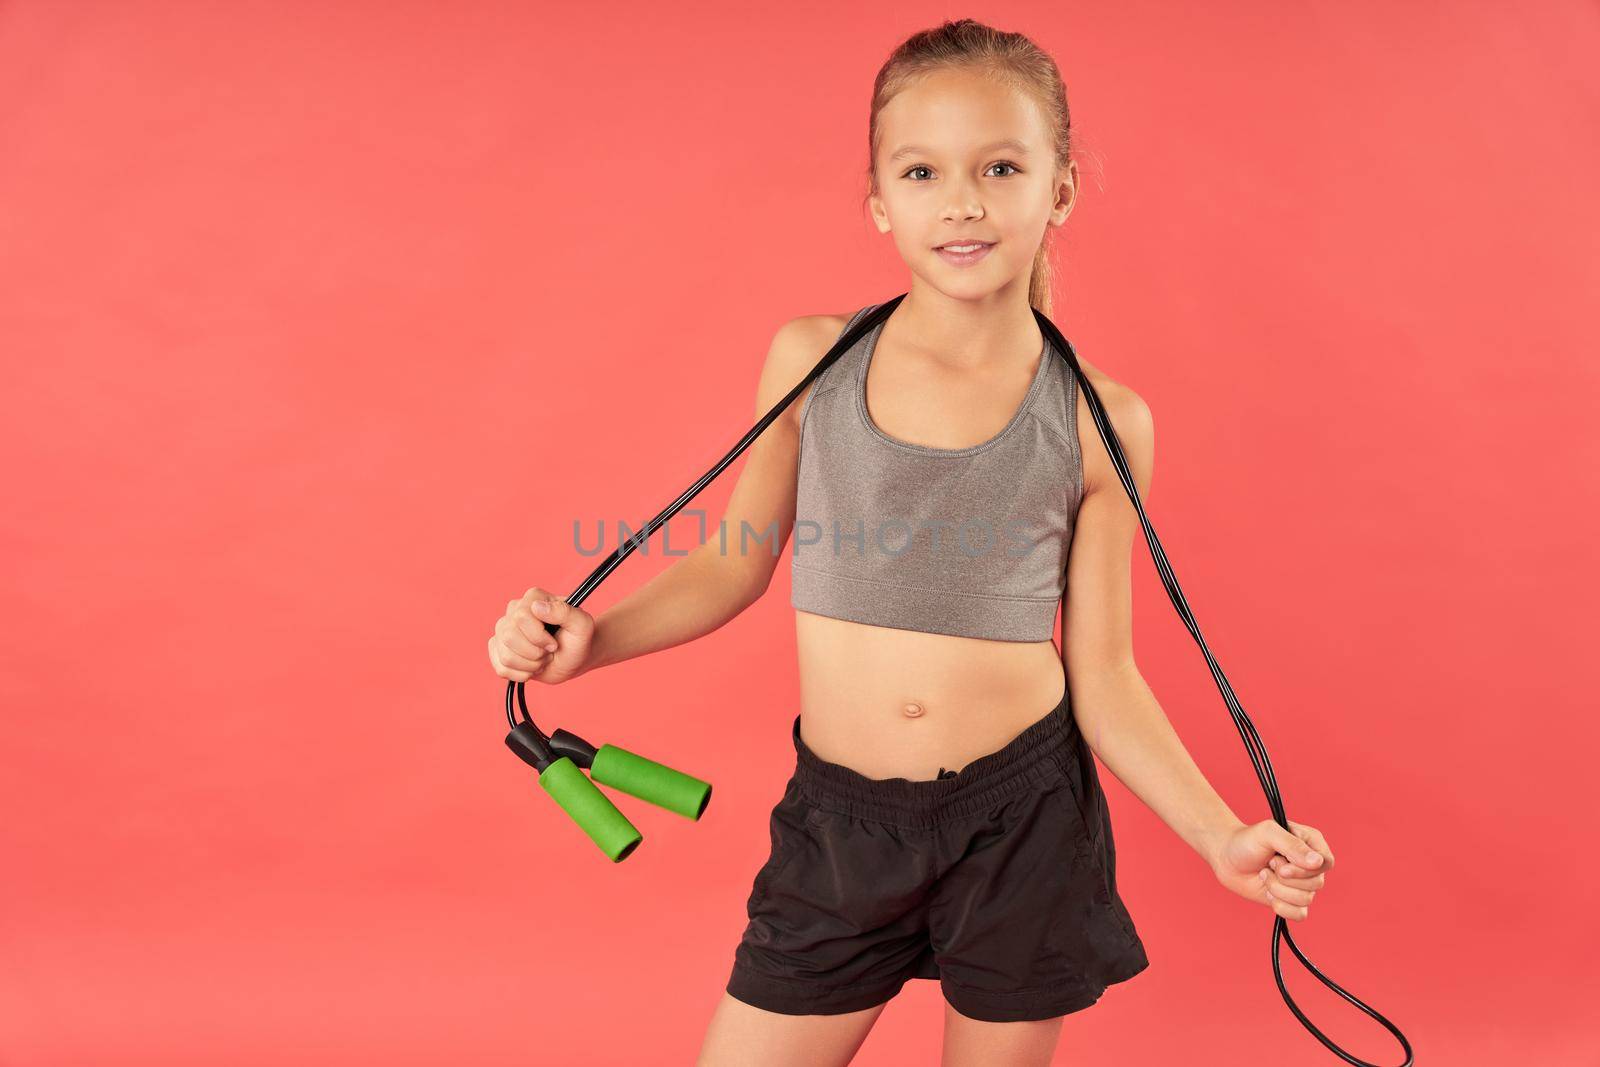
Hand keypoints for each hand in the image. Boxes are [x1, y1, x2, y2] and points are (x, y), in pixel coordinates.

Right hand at [488, 586, 596, 685]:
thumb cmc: (578, 640)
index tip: (554, 643)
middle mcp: (513, 611)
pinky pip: (501, 668)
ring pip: (505, 656)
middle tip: (549, 651)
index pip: (520, 618)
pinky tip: (533, 667)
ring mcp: (503, 631)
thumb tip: (537, 606)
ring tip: (542, 659)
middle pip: (508, 637)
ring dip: (530, 665)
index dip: (538, 637)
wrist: (574, 659)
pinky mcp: (498, 649)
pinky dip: (521, 674)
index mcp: (532, 599)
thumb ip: (564, 611)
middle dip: (534, 653)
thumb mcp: (582, 625)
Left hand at [1210, 818, 1332, 922]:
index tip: (1282, 866)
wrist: (1227, 859)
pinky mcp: (1293, 901)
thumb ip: (1293, 845)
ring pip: (1306, 899)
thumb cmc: (1247, 841)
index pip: (1326, 862)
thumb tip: (1318, 862)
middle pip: (1316, 883)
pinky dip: (1280, 906)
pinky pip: (1300, 914)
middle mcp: (1311, 864)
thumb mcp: (1267, 833)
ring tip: (1264, 874)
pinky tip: (1268, 892)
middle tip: (1268, 864)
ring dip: (1277, 889)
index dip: (1305, 869)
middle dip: (1285, 877)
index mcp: (1311, 842)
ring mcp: (1303, 883)